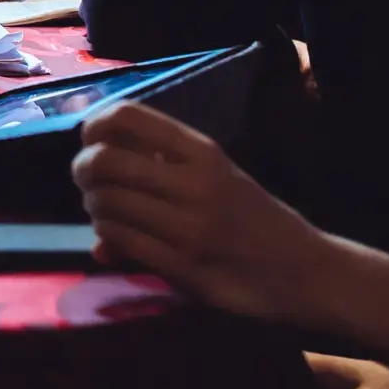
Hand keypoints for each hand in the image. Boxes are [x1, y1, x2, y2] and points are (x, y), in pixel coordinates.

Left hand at [69, 100, 332, 322]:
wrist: (306, 272)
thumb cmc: (253, 219)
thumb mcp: (217, 177)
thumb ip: (162, 167)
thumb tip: (99, 170)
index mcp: (202, 151)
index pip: (127, 116)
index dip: (93, 126)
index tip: (90, 142)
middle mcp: (195, 182)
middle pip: (105, 159)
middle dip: (83, 170)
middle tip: (87, 182)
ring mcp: (190, 225)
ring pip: (107, 201)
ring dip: (93, 206)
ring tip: (104, 212)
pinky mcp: (184, 266)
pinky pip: (121, 240)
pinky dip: (106, 236)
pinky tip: (115, 238)